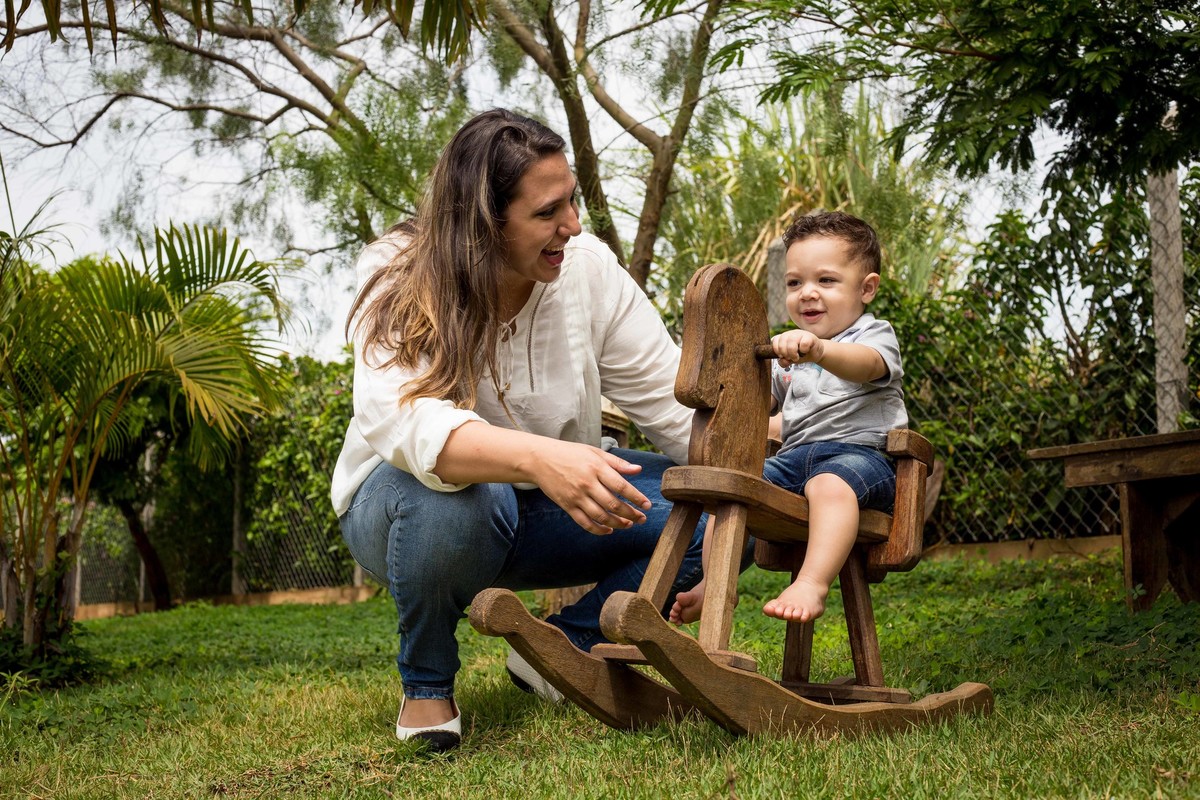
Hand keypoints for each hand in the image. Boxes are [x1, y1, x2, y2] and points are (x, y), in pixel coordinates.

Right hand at [527, 440, 651, 534]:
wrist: (539, 459)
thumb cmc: (570, 453)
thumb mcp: (594, 452)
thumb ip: (617, 463)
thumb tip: (638, 470)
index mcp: (596, 468)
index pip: (621, 486)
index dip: (636, 498)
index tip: (647, 505)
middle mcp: (587, 484)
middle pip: (613, 505)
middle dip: (631, 514)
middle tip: (642, 519)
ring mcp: (576, 497)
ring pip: (601, 516)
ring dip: (618, 523)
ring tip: (628, 524)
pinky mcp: (567, 506)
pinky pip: (585, 523)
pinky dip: (598, 529)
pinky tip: (609, 529)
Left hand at [772, 329, 824, 367]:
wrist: (815, 354)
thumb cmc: (801, 355)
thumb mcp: (790, 359)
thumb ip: (784, 361)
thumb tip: (783, 361)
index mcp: (784, 337)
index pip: (775, 339)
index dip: (776, 350)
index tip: (782, 356)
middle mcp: (791, 334)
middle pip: (782, 341)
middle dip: (785, 353)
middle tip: (790, 358)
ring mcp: (800, 334)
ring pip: (792, 341)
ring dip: (793, 353)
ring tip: (797, 357)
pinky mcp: (810, 337)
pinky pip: (803, 343)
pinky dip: (803, 350)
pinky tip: (805, 351)